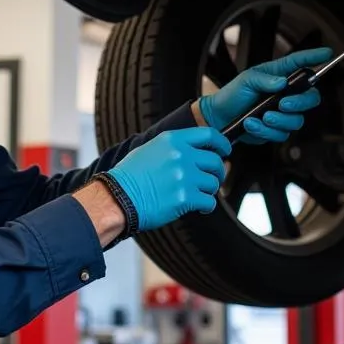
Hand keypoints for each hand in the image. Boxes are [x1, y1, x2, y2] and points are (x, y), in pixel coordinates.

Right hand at [107, 127, 231, 231]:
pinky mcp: (185, 198)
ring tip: (198, 196)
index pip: (209, 134)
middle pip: (215, 161)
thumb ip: (172, 148)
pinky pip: (209, 202)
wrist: (117, 198)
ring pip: (213, 183)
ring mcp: (184, 176)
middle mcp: (181, 155)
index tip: (226, 151)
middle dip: (219, 172)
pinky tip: (199, 208)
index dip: (222, 143)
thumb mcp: (149, 150)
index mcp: (172, 140)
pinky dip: (207, 206)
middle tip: (214, 179)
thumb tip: (193, 152)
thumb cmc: (129, 177)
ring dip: (209, 191)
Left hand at [197, 47, 331, 143]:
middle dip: (299, 103)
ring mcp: (283, 113)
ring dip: (278, 120)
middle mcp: (285, 94)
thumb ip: (264, 79)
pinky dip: (266, 130)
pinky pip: (281, 134)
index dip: (314, 57)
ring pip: (296, 120)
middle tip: (282, 104)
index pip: (300, 64)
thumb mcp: (246, 80)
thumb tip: (282, 82)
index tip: (327, 53)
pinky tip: (252, 124)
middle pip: (310, 98)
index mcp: (279, 75)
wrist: (220, 117)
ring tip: (260, 116)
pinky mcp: (276, 130)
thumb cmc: (233, 94)